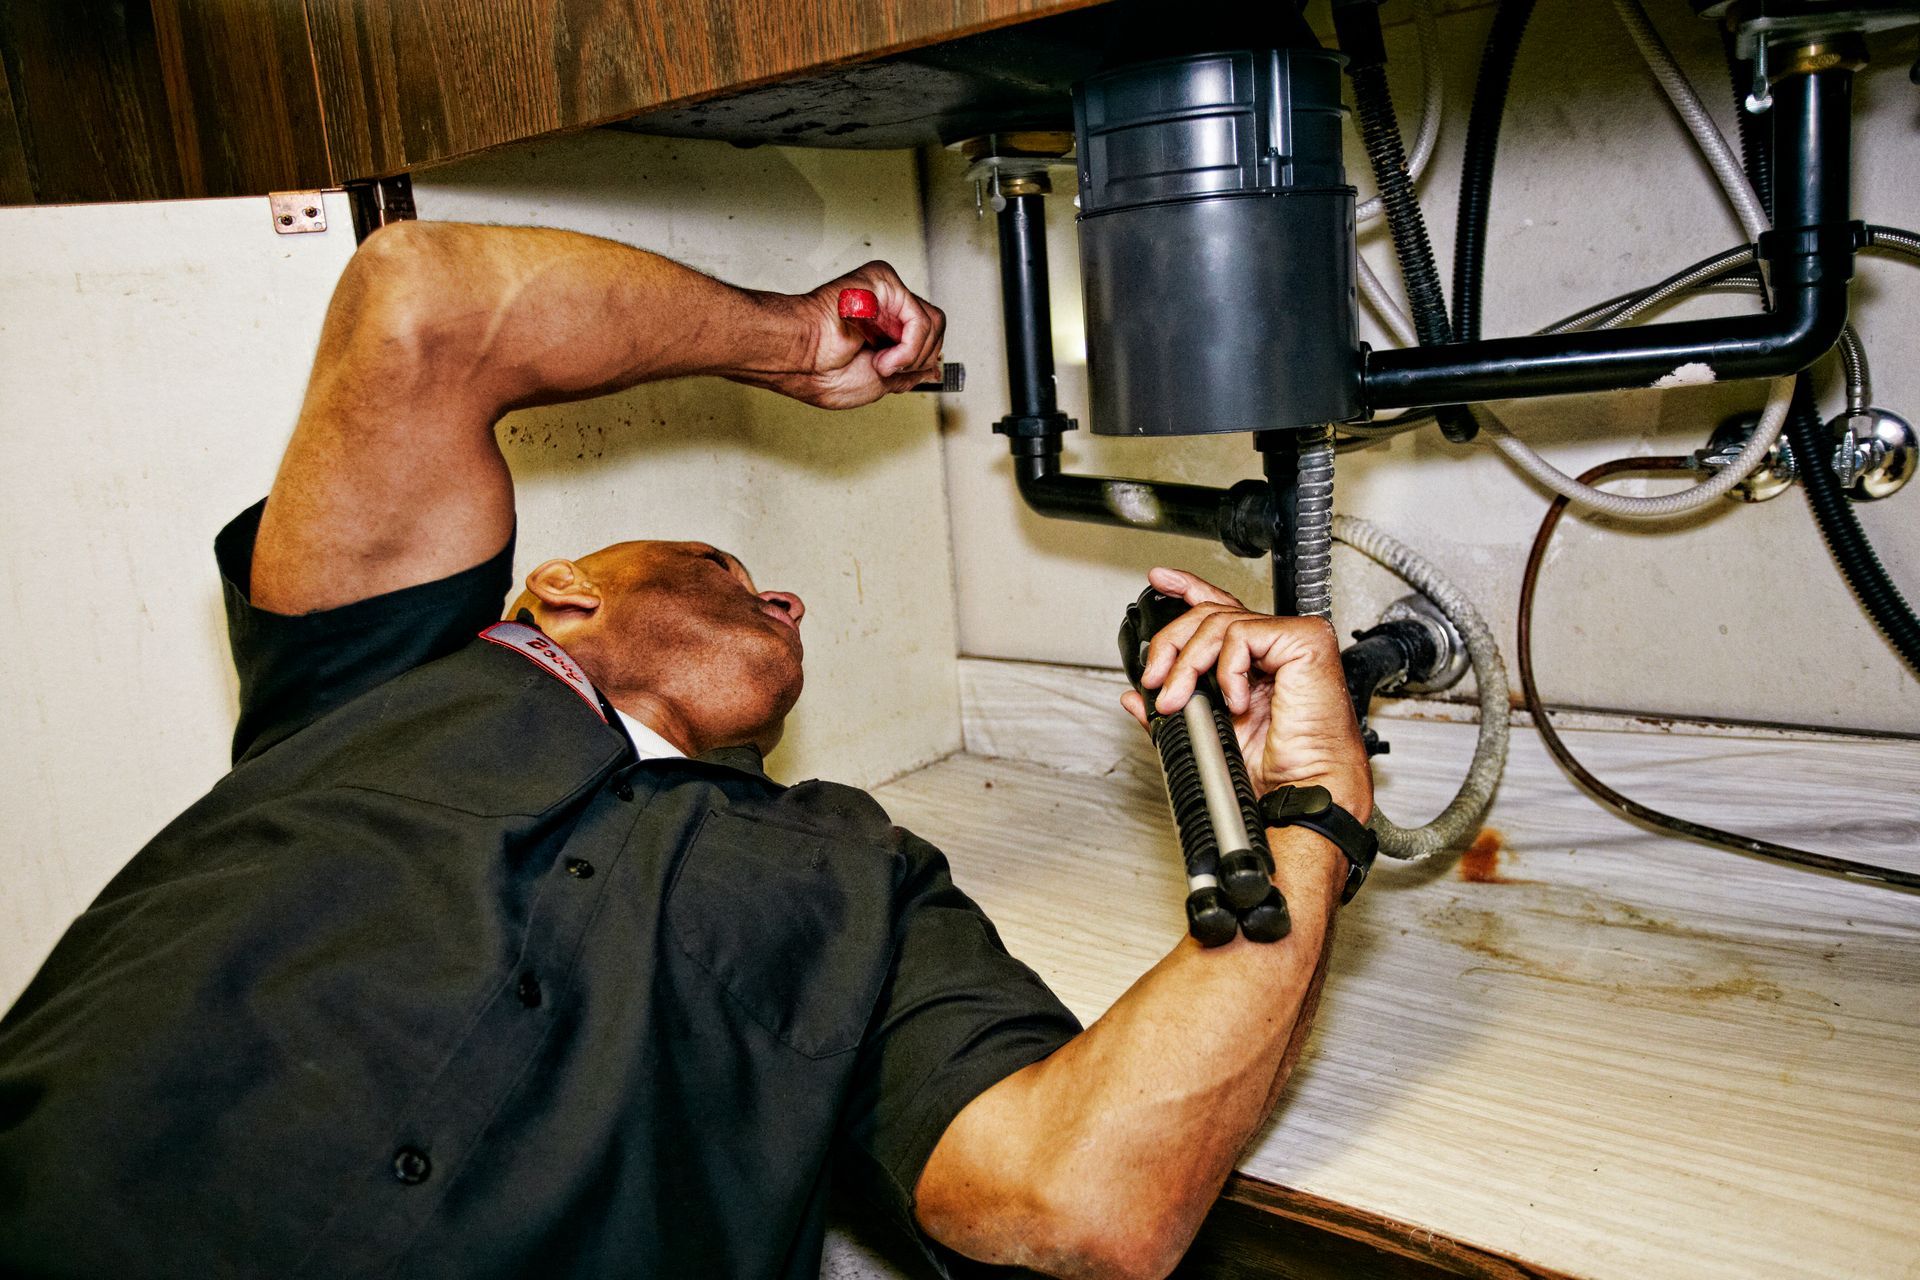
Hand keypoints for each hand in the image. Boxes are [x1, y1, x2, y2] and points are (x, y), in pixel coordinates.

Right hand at [753, 261, 945, 408]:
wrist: (801, 360)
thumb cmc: (824, 371)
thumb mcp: (882, 382)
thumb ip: (911, 370)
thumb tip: (935, 368)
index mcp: (885, 325)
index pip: (928, 335)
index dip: (921, 359)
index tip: (897, 373)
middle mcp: (888, 305)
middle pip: (936, 327)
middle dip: (918, 359)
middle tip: (886, 368)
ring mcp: (887, 293)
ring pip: (933, 323)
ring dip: (911, 356)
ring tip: (881, 363)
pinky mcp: (883, 281)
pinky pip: (920, 319)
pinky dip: (907, 349)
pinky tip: (882, 357)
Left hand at [1120, 567, 1372, 821]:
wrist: (1304, 787)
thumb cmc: (1277, 768)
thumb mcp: (1208, 732)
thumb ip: (1173, 708)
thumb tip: (1136, 697)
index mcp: (1258, 658)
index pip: (1220, 609)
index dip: (1188, 589)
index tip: (1159, 580)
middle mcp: (1276, 643)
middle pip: (1210, 614)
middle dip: (1170, 645)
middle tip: (1154, 680)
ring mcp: (1293, 637)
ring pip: (1219, 622)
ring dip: (1187, 664)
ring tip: (1178, 700)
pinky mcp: (1305, 639)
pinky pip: (1242, 635)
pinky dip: (1227, 670)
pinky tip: (1236, 702)